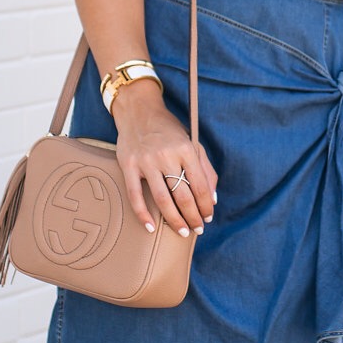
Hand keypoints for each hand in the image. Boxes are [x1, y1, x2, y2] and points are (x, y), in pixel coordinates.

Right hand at [111, 79, 217, 236]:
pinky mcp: (129, 166)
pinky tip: (151, 227)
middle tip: (198, 229)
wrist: (138, 111)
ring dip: (174, 220)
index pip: (200, 185)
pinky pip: (135, 196)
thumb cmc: (168, 130)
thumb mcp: (192, 142)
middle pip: (183, 196)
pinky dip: (143, 214)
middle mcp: (167, 155)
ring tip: (183, 231)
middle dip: (193, 217)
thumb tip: (213, 199)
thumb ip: (205, 169)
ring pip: (163, 200)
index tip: (208, 217)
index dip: (206, 205)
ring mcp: (146, 161)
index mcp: (186, 149)